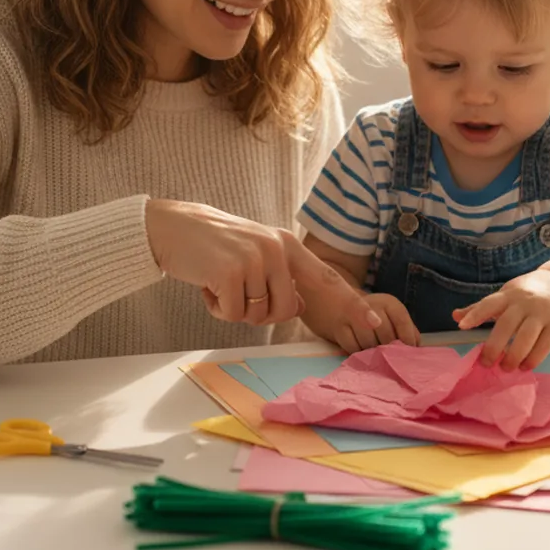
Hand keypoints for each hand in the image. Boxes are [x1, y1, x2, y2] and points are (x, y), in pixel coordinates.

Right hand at [145, 199, 381, 329]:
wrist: (174, 228)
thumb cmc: (216, 247)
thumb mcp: (257, 255)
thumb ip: (282, 278)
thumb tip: (298, 306)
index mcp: (287, 245)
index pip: (326, 278)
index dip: (351, 303)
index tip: (375, 322)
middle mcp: (276, 249)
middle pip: (285, 310)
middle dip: (259, 312)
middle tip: (236, 290)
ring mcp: (254, 259)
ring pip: (257, 315)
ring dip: (234, 309)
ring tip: (220, 282)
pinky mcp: (230, 272)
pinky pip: (232, 315)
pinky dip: (216, 308)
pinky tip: (207, 284)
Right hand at [305, 291, 419, 353]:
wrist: (338, 305)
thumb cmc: (375, 317)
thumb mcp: (393, 318)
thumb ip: (408, 331)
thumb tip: (417, 349)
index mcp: (389, 302)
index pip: (402, 321)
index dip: (407, 340)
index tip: (409, 353)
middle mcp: (372, 305)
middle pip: (386, 336)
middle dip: (389, 350)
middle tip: (390, 358)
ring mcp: (352, 316)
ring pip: (369, 344)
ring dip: (373, 354)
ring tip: (375, 355)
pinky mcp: (338, 328)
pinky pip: (353, 348)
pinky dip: (358, 354)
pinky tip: (361, 353)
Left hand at [453, 269, 549, 370]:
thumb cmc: (526, 293)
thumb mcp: (504, 294)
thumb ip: (481, 308)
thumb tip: (455, 317)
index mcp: (509, 294)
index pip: (489, 303)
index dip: (475, 314)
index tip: (462, 326)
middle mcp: (525, 302)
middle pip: (507, 325)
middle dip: (495, 346)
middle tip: (486, 363)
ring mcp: (542, 313)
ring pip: (526, 337)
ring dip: (514, 356)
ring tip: (506, 368)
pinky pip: (545, 346)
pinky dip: (533, 359)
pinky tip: (524, 367)